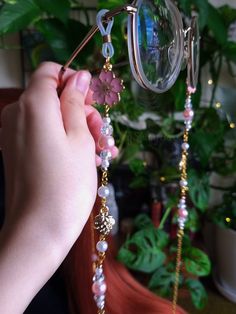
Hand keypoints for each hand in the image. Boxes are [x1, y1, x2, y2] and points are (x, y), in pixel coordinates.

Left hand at [1, 62, 99, 240]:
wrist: (39, 230)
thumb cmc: (67, 182)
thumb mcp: (80, 136)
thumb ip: (76, 101)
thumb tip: (78, 76)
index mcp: (33, 104)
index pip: (50, 72)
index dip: (74, 80)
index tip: (93, 100)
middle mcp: (17, 114)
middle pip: (52, 97)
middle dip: (81, 110)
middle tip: (102, 135)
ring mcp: (13, 135)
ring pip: (51, 119)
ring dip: (78, 129)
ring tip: (102, 152)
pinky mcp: (17, 152)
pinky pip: (43, 136)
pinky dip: (64, 141)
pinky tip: (88, 159)